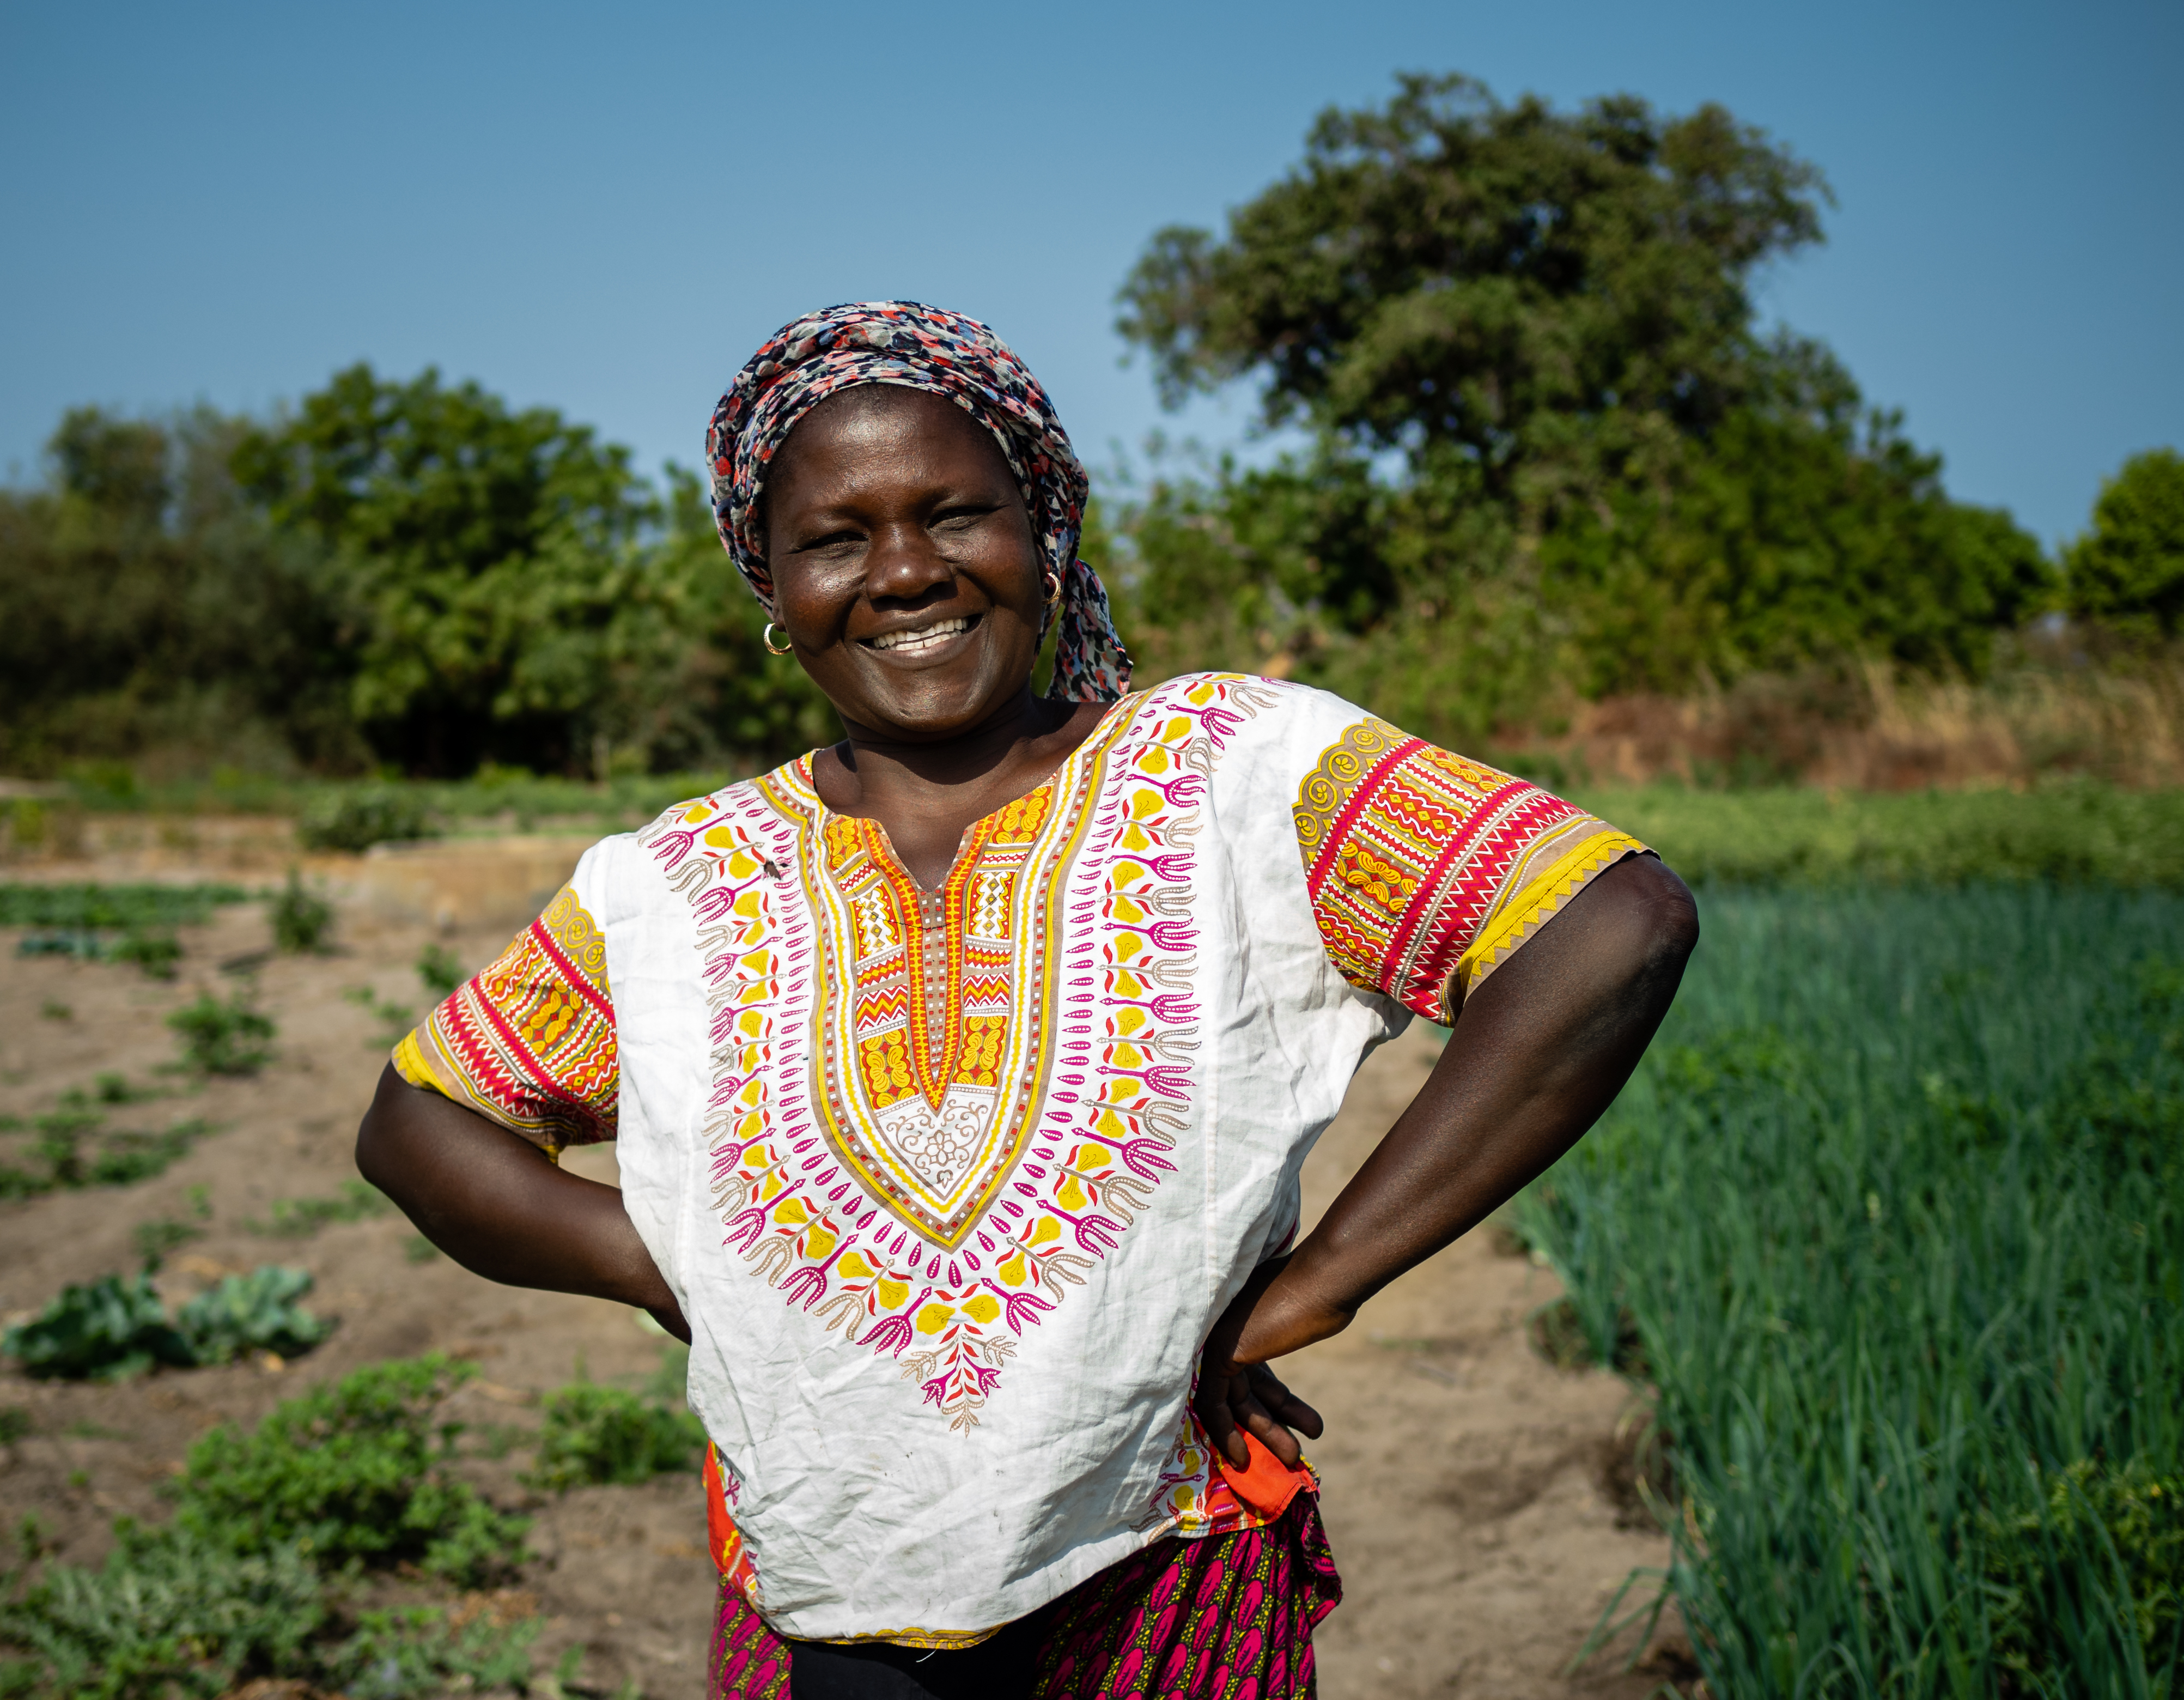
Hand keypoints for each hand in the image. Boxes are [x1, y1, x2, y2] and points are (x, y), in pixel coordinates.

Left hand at [1193, 1255, 1346, 1469]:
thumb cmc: (1327, 1293)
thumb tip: (1315, 1329)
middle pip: (1244, 1387)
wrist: (1328, 1278)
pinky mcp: (1217, 1352)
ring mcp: (1218, 1337)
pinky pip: (1211, 1403)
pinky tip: (1243, 1457)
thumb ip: (1294, 1332)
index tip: (1298, 1423)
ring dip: (1262, 1433)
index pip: (1251, 1371)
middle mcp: (1227, 1327)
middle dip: (1271, 1424)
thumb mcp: (1308, 1319)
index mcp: (1248, 1319)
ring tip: (1293, 1457)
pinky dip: (1224, 1432)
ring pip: (1232, 1399)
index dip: (1273, 1403)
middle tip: (1296, 1453)